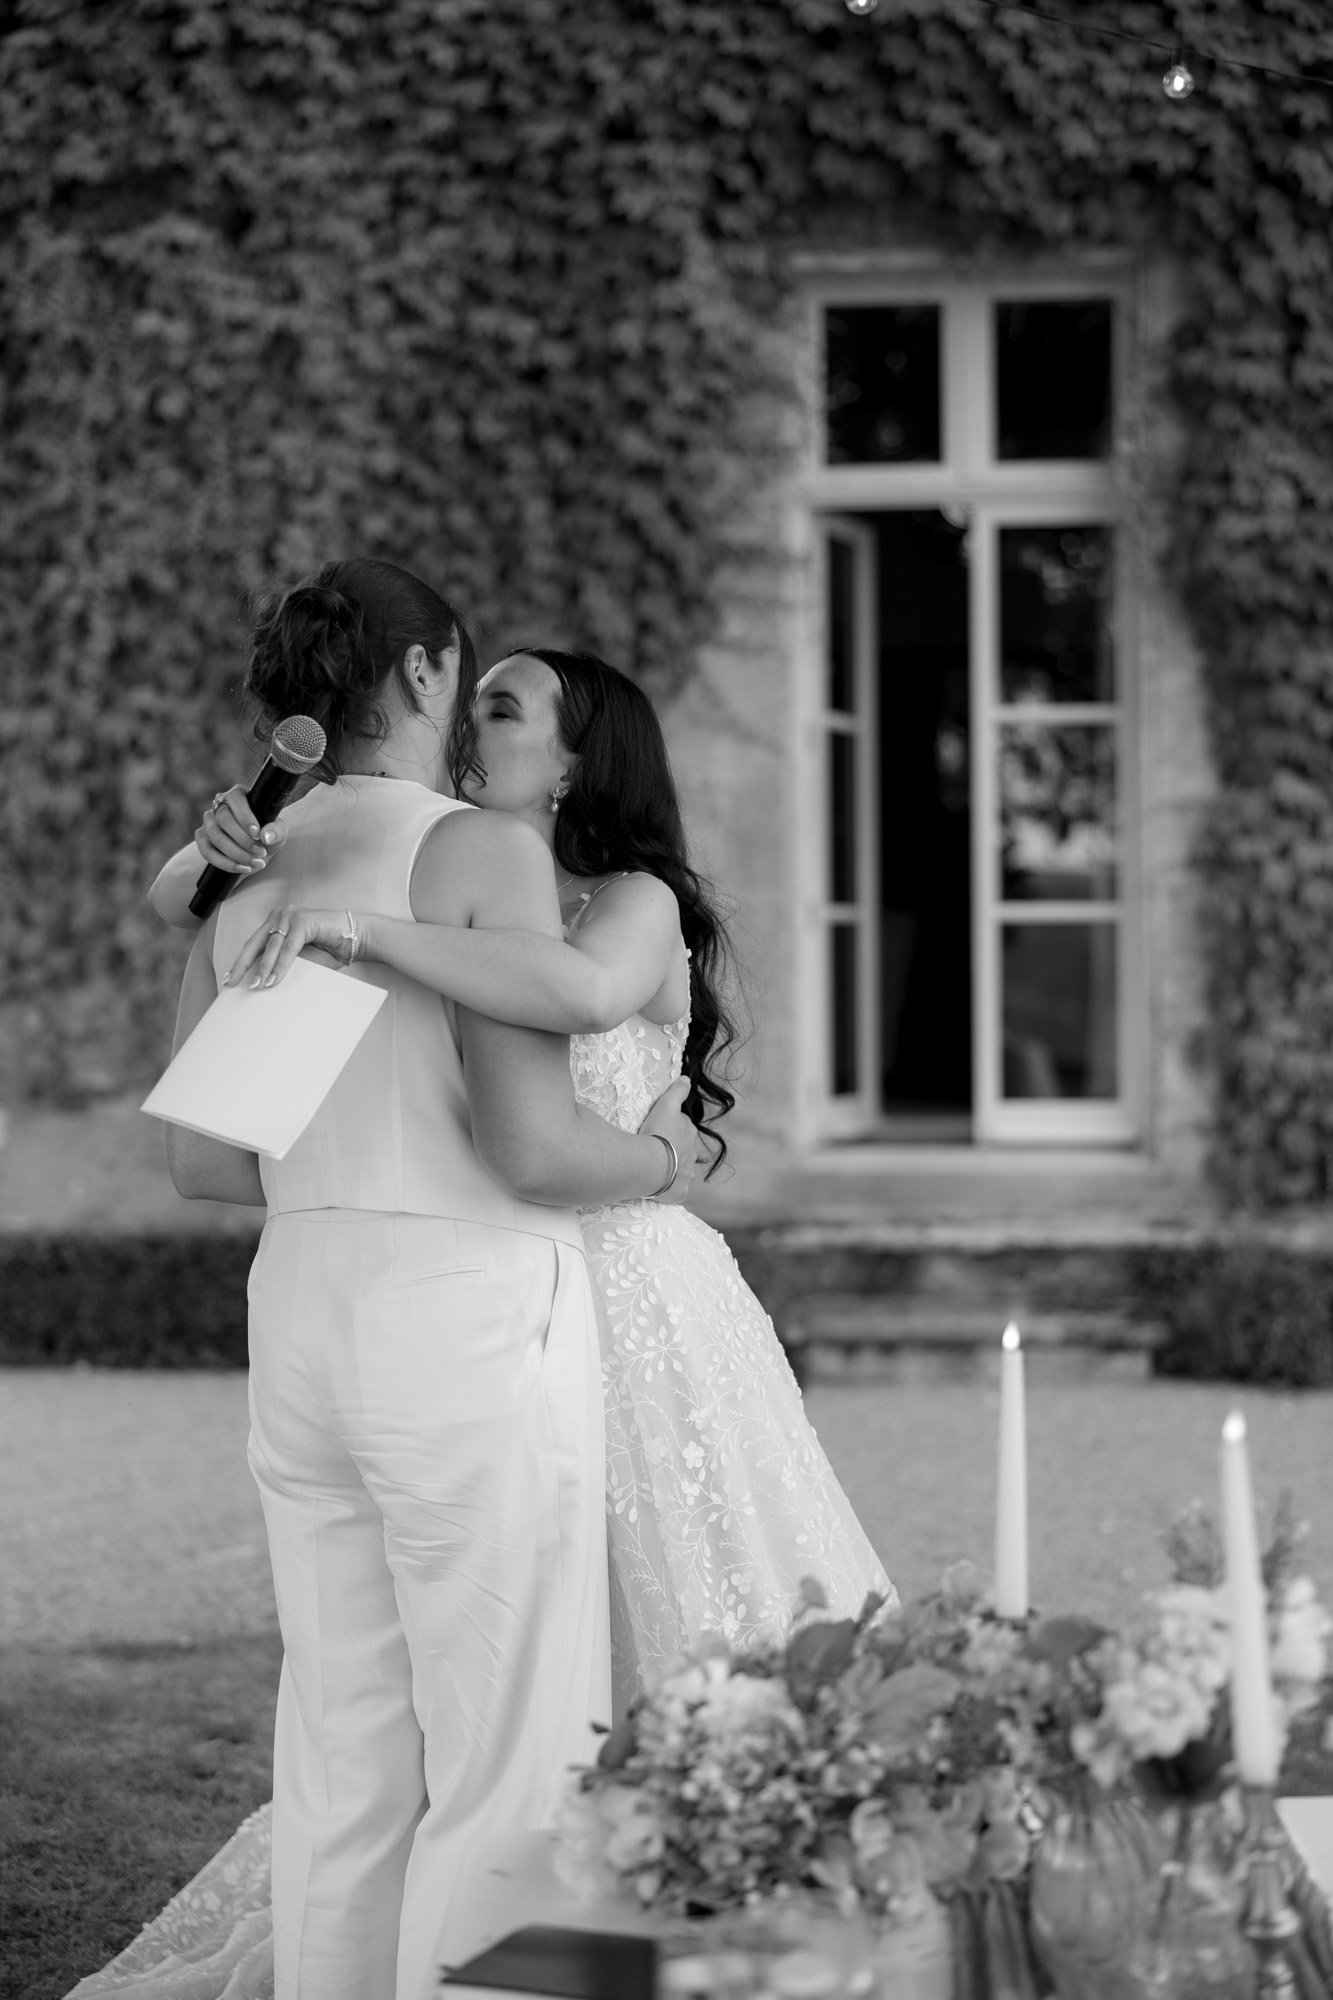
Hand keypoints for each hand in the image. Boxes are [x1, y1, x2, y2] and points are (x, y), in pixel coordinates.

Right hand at [196, 785, 288, 876]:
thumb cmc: (267, 835)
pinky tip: (242, 868)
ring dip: (236, 853)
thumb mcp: (279, 832)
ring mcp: (208, 823)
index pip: (235, 799)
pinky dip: (225, 863)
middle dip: (243, 839)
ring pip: (216, 836)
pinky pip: (207, 852)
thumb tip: (265, 836)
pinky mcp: (202, 839)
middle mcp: (219, 806)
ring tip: (256, 863)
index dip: (245, 816)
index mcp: (238, 796)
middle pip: (224, 818)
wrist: (256, 852)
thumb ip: (276, 831)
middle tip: (260, 852)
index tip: (257, 834)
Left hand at [224, 905, 361, 987]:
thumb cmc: (330, 948)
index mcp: (277, 923)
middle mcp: (280, 916)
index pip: (254, 944)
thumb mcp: (300, 959)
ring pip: (271, 946)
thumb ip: (282, 963)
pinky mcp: (303, 920)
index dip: (241, 962)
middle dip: (242, 964)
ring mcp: (291, 916)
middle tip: (232, 982)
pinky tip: (275, 978)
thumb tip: (262, 981)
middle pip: (255, 943)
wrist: (358, 938)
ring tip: (257, 985)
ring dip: (264, 968)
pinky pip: (288, 947)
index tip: (230, 978)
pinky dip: (281, 964)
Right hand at [639, 1078, 700, 1205]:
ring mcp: (687, 1175)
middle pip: (684, 1151)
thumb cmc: (657, 1132)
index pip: (683, 1129)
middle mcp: (692, 1155)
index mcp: (689, 1134)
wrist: (651, 1164)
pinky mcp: (680, 1193)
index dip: (671, 1129)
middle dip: (674, 1151)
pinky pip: (676, 1191)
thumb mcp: (666, 1105)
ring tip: (656, 1170)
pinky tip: (659, 1187)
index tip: (659, 1131)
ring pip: (681, 1171)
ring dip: (672, 1170)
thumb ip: (677, 1091)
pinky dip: (670, 1189)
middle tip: (656, 1151)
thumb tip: (687, 1079)